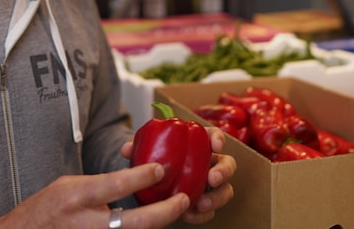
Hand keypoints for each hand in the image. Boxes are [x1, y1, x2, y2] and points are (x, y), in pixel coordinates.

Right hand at [0, 163, 189, 228]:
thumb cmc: (46, 208)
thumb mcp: (70, 185)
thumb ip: (101, 184)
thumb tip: (136, 178)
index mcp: (78, 197)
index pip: (115, 185)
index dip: (142, 177)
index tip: (161, 168)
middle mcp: (87, 223)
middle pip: (136, 222)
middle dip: (165, 212)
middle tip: (183, 199)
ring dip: (157, 225)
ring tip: (174, 211)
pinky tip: (153, 224)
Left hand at [120, 126, 236, 224]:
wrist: (149, 187)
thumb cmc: (152, 163)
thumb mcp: (144, 155)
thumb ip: (138, 150)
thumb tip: (127, 149)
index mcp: (197, 145)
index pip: (212, 136)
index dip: (217, 138)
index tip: (215, 145)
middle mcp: (208, 164)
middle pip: (226, 163)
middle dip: (223, 170)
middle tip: (212, 178)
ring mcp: (208, 185)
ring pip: (224, 189)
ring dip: (216, 197)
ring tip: (201, 204)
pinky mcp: (204, 203)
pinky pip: (210, 210)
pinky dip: (202, 214)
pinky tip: (190, 216)